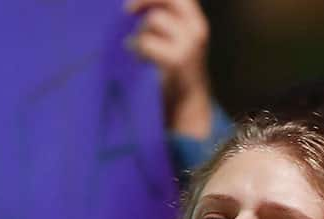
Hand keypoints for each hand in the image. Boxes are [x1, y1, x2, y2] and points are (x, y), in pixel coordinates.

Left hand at [126, 0, 212, 137]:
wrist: (187, 103)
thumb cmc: (174, 72)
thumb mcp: (174, 41)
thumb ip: (162, 23)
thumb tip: (134, 7)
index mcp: (196, 22)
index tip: (133, 4)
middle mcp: (197, 29)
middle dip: (145, 0)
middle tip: (126, 10)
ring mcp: (189, 43)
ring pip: (155, 19)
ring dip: (140, 32)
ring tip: (137, 50)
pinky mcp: (177, 59)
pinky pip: (147, 41)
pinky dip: (137, 48)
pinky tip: (138, 59)